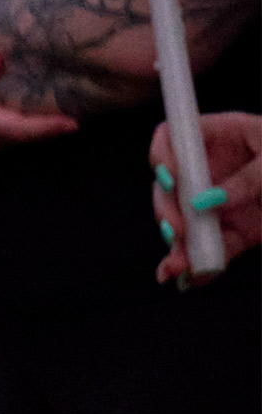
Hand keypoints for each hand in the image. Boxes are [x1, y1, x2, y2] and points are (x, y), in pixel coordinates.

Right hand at [0, 49, 72, 172]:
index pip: (18, 129)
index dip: (45, 128)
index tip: (72, 124)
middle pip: (32, 136)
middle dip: (59, 126)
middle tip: (97, 107)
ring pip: (28, 139)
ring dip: (51, 127)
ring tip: (80, 105)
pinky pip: (21, 138)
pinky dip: (39, 128)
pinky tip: (55, 113)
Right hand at [153, 111, 258, 285]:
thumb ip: (249, 179)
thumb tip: (209, 200)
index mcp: (225, 136)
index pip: (175, 137)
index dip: (163, 155)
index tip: (171, 179)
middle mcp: (214, 170)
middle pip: (170, 188)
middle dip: (168, 211)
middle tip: (179, 229)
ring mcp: (219, 202)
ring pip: (184, 223)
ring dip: (179, 246)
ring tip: (184, 263)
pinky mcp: (231, 230)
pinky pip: (208, 248)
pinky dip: (198, 266)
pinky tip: (192, 276)